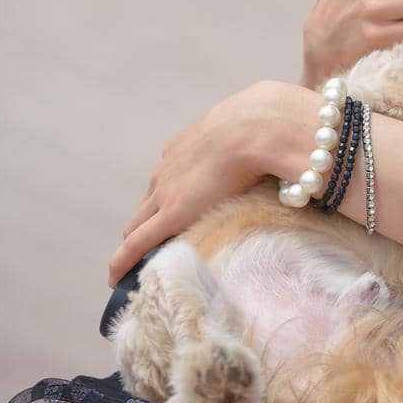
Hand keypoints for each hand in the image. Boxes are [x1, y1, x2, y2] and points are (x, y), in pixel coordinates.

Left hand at [107, 80, 320, 286]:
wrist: (261, 126)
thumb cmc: (266, 124)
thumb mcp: (252, 130)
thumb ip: (256, 141)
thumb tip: (285, 149)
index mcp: (185, 146)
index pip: (168, 178)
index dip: (166, 199)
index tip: (171, 213)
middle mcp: (167, 168)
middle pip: (147, 202)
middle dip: (145, 222)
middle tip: (151, 244)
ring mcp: (165, 192)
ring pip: (139, 223)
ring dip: (137, 241)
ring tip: (136, 263)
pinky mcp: (169, 215)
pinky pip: (136, 244)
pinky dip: (123, 260)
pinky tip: (116, 278)